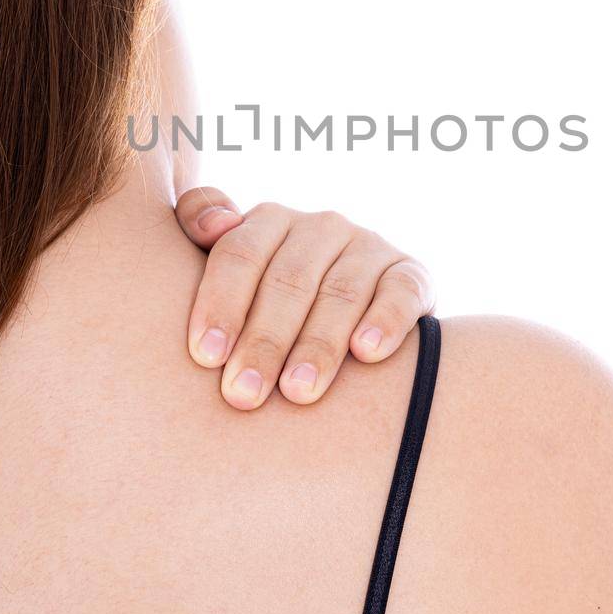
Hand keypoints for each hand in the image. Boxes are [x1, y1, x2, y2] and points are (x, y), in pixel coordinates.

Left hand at [175, 187, 435, 409]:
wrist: (356, 306)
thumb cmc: (268, 294)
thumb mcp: (233, 261)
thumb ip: (200, 222)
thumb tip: (213, 225)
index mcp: (271, 220)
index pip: (241, 253)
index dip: (222, 303)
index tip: (206, 356)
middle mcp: (321, 227)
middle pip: (288, 281)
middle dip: (264, 340)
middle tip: (243, 393)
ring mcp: (369, 248)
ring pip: (341, 293)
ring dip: (318, 344)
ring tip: (297, 392)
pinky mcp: (412, 274)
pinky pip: (402, 291)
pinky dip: (385, 320)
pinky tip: (366, 352)